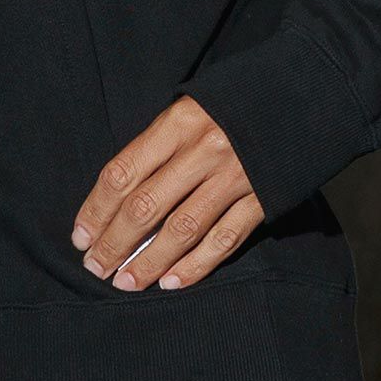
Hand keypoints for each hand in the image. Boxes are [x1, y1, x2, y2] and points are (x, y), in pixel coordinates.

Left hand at [70, 93, 262, 290]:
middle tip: (94, 267)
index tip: (80, 237)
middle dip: (114, 243)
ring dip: (148, 262)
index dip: (96, 209)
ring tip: (125, 283)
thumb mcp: (188, 109)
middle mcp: (204, 150)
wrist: (300, 97)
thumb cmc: (231, 105)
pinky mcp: (263, 199)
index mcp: (178, 123)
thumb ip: (157, 147)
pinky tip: (170, 282)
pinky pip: (223, 240)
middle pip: (146, 206)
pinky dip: (195, 266)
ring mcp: (235, 177)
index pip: (123, 173)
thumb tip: (116, 197)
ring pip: (182, 230)